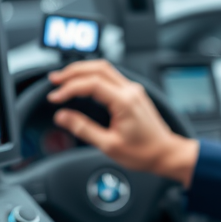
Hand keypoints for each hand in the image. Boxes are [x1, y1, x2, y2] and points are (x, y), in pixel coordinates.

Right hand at [46, 60, 199, 187]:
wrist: (166, 153)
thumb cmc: (143, 153)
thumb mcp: (108, 145)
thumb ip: (83, 128)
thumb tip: (62, 117)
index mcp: (125, 101)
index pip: (91, 84)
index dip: (69, 88)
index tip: (55, 97)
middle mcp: (130, 90)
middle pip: (98, 68)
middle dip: (73, 71)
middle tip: (54, 79)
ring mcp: (133, 89)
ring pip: (104, 68)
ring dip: (82, 71)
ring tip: (63, 78)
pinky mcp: (133, 92)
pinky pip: (110, 76)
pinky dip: (92, 76)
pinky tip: (82, 82)